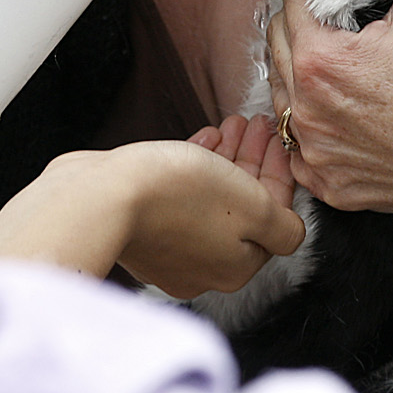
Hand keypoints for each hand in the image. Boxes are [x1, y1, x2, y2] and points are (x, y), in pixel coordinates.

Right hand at [0, 135, 304, 299]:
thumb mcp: (252, 207)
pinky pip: (179, 197)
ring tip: (231, 125)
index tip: (279, 138)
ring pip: (211, 199)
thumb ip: (283, 225)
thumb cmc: (178, 197)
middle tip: (256, 125)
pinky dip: (194, 167)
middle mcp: (204, 267)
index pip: (274, 219)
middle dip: (253, 161)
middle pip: (243, 208)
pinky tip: (203, 139)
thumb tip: (292, 232)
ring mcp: (169, 251)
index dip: (279, 173)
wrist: (100, 197)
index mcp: (236, 266)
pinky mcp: (141, 231)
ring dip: (226, 159)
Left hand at [265, 0, 392, 223]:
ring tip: (327, 63)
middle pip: (276, 50)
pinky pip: (299, 154)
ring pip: (283, 101)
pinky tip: (333, 118)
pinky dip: (310, 133)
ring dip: (296, 78)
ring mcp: (316, 155)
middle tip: (326, 18)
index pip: (291, 5)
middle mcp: (306, 111)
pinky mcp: (332, 188)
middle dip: (296, 27)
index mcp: (320, 61)